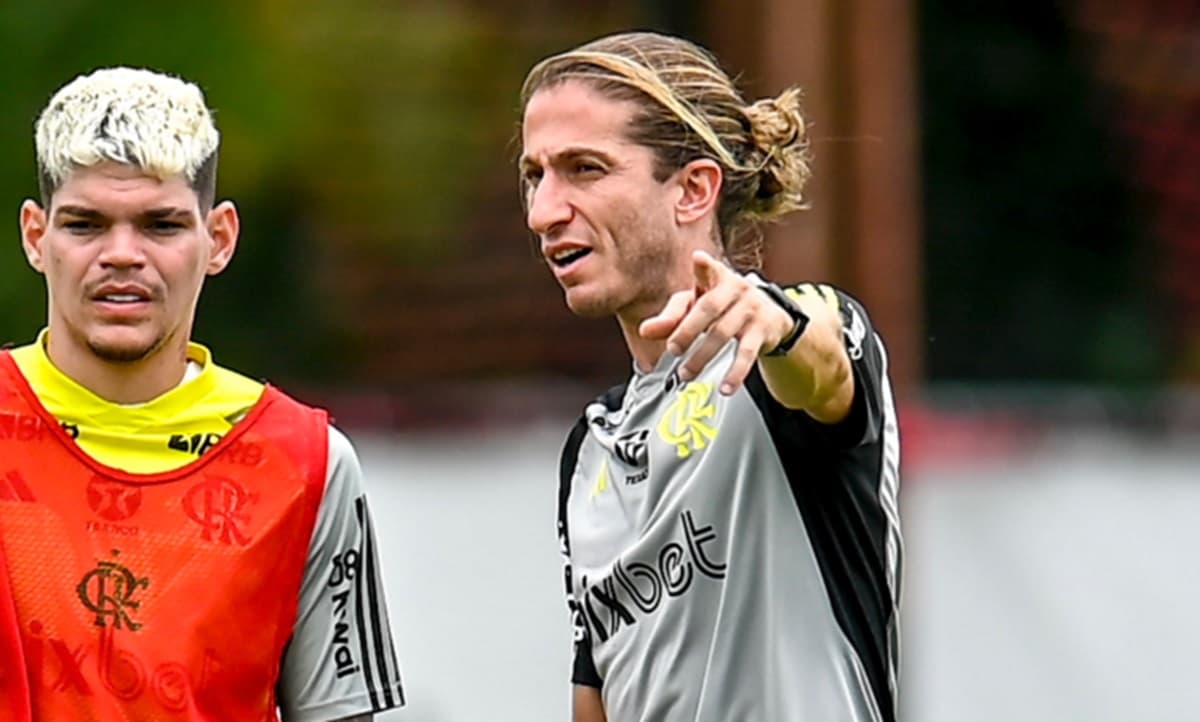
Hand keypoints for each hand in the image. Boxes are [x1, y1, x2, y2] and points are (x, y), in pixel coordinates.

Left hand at [638, 250, 794, 394]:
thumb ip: (670, 317)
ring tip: (686, 374)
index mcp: (716, 278)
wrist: (770, 314)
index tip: (698, 259)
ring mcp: (751, 309)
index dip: (703, 266)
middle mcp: (735, 289)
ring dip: (702, 356)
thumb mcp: (697, 305)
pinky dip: (736, 373)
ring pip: (723, 333)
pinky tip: (726, 387)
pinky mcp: (762, 330)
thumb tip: (643, 331)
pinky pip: (747, 354)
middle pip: (709, 308)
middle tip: (672, 349)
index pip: (708, 269)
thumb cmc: (723, 307)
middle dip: (688, 330)